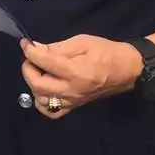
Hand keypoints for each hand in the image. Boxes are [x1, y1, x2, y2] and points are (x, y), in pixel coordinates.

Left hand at [19, 35, 142, 120]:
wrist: (128, 70)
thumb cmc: (107, 52)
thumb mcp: (83, 42)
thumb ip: (58, 47)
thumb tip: (36, 48)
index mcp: (76, 72)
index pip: (44, 62)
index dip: (30, 51)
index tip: (26, 43)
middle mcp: (73, 90)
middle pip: (38, 85)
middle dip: (28, 69)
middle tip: (31, 59)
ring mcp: (74, 101)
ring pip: (42, 100)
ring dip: (34, 84)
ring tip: (39, 72)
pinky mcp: (75, 106)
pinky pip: (52, 112)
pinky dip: (43, 102)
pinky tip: (44, 89)